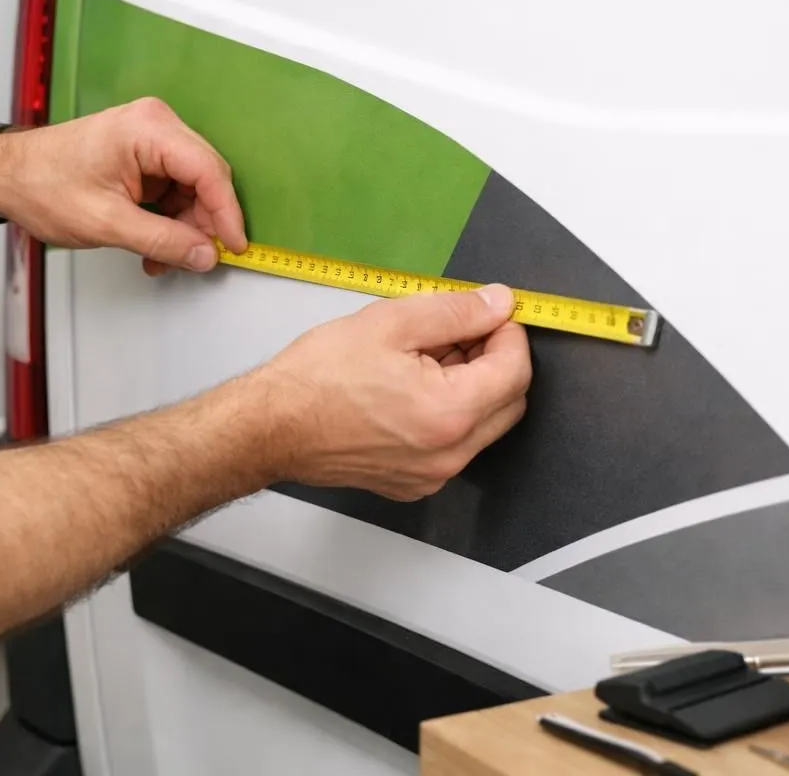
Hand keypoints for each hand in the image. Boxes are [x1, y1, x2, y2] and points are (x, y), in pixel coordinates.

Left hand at [0, 98, 246, 273]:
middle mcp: (155, 124)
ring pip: (192, 186)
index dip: (226, 213)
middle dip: (202, 223)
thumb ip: (162, 240)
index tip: (233, 246)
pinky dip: (170, 218)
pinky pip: (174, 186)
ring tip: (162, 258)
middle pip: (205, 177)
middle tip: (193, 258)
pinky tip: (155, 243)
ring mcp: (150, 137)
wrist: (6, 175)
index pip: (209, 171)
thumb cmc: (42, 186)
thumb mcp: (106, 223)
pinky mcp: (143, 152)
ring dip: (184, 225)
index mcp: (148, 129)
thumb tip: (204, 255)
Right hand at [253, 286, 530, 500]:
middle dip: (496, 360)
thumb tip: (498, 304)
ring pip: (483, 425)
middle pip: (509, 402)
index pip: (515, 369)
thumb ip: (455, 311)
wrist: (272, 426)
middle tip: (462, 331)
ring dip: (473, 387)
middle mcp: (450, 454)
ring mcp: (432, 475)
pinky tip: (413, 388)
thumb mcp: (390, 322)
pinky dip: (450, 414)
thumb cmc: (319, 376)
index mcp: (450, 412)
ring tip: (428, 356)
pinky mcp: (414, 483)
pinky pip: (454, 446)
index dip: (509, 332)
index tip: (491, 312)